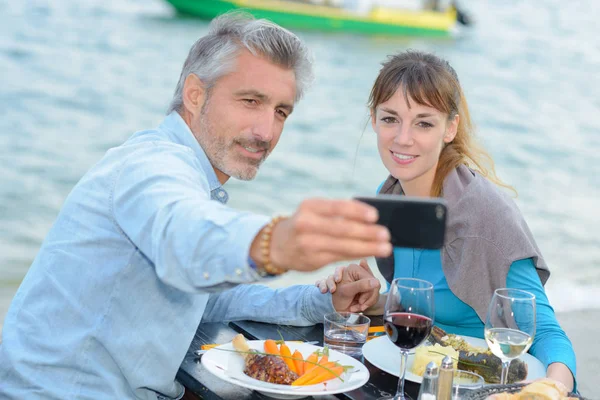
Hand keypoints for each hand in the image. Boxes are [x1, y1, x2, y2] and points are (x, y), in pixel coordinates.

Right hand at [252, 199, 391, 271]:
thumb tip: (370, 217)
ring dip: (367, 247)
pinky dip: (358, 254)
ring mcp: (309, 244)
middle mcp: (306, 224)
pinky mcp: (313, 260)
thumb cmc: (305, 223)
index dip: (357, 211)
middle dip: (367, 233)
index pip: (336, 207)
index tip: (375, 216)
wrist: (278, 245)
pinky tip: (370, 253)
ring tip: (385, 248)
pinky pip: (340, 256)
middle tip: (386, 234)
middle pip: (342, 229)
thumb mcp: (314, 211)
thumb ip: (337, 212)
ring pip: (343, 246)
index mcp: (309, 206)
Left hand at [329, 260, 380, 312]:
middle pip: (374, 286)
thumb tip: (377, 282)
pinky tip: (359, 307)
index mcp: (354, 269)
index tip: (360, 301)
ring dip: (366, 303)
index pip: (370, 280)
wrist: (335, 309)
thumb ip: (361, 285)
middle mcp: (360, 272)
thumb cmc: (337, 298)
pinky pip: (373, 296)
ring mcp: (364, 281)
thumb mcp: (347, 291)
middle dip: (367, 299)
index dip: (368, 292)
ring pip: (375, 292)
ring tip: (356, 307)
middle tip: (359, 305)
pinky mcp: (366, 288)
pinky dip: (367, 304)